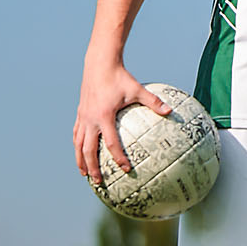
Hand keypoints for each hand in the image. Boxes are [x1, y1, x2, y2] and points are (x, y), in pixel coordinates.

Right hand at [73, 65, 170, 182]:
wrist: (99, 63)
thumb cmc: (120, 77)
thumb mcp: (138, 89)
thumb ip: (153, 101)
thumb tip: (170, 111)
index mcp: (104, 115)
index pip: (110, 143)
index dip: (118, 158)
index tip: (126, 170)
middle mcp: (90, 119)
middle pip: (88, 149)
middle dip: (93, 167)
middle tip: (100, 181)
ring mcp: (83, 116)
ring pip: (78, 144)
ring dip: (81, 161)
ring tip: (85, 174)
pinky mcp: (80, 113)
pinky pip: (76, 133)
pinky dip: (77, 146)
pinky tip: (80, 154)